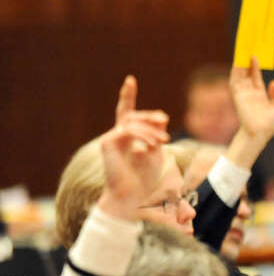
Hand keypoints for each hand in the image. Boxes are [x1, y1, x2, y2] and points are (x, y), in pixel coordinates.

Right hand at [96, 76, 169, 220]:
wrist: (132, 196)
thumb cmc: (145, 178)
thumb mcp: (156, 151)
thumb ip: (157, 134)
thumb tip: (162, 118)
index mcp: (127, 137)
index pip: (127, 113)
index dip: (128, 96)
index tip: (130, 79)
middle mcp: (116, 136)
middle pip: (132, 115)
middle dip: (149, 115)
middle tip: (164, 119)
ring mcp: (110, 139)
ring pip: (132, 122)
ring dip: (150, 129)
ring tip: (164, 140)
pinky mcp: (107, 143)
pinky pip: (128, 131)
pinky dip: (143, 135)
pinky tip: (153, 145)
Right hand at [227, 55, 273, 168]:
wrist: (260, 134)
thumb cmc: (269, 124)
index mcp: (259, 94)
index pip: (256, 76)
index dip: (255, 66)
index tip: (256, 54)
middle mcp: (249, 92)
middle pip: (246, 72)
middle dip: (246, 60)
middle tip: (248, 46)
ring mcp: (243, 93)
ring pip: (240, 74)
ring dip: (240, 62)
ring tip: (242, 49)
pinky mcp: (238, 95)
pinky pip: (235, 80)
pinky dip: (236, 70)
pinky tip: (238, 60)